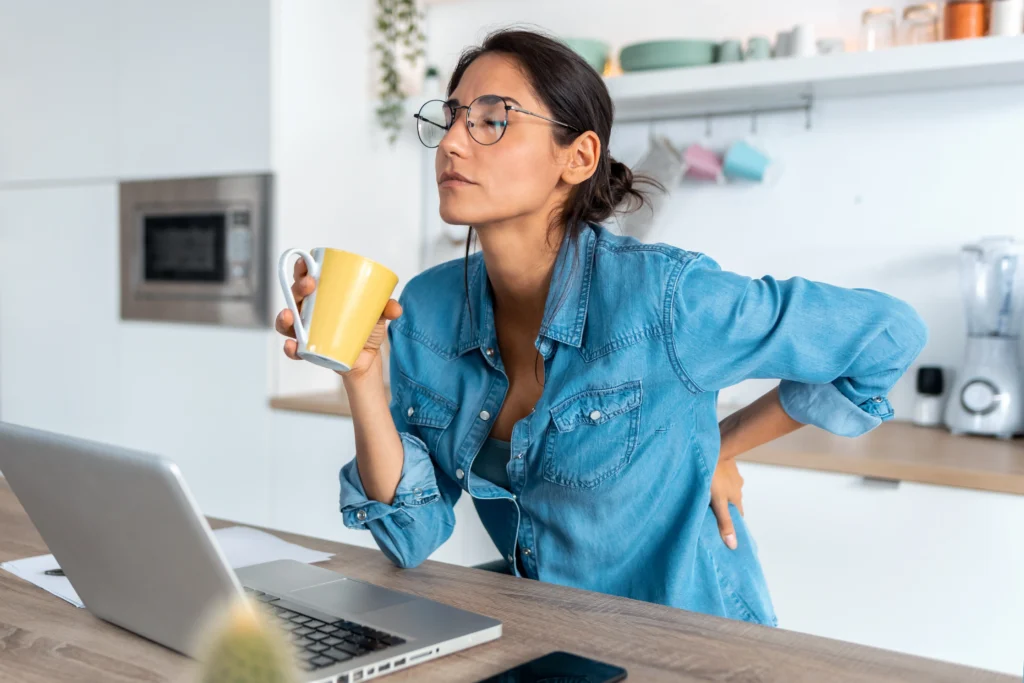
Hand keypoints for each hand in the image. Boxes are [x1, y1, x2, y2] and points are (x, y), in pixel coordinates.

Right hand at [274, 258, 402, 376]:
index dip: (302, 266)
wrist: (366, 359)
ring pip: (287, 321)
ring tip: (290, 316)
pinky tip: (292, 345)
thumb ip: (386, 308)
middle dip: (297, 287)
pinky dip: (290, 348)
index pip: (307, 275)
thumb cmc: (365, 328)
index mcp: (322, 295)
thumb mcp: (377, 315)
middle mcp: (309, 310)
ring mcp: (305, 330)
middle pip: (295, 294)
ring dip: (285, 317)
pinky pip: (293, 349)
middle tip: (309, 285)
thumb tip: (395, 308)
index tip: (307, 262)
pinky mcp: (308, 350)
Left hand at [710, 459, 743, 549]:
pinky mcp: (725, 463)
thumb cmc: (714, 475)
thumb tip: (733, 545)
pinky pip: (721, 475)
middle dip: (724, 506)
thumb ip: (724, 522)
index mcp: (737, 497)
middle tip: (710, 511)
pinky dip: (716, 479)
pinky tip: (706, 479)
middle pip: (732, 500)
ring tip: (705, 494)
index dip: (732, 522)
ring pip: (727, 487)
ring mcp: (733, 473)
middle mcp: (738, 486)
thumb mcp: (717, 502)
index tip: (724, 529)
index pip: (738, 515)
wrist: (714, 447)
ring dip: (719, 491)